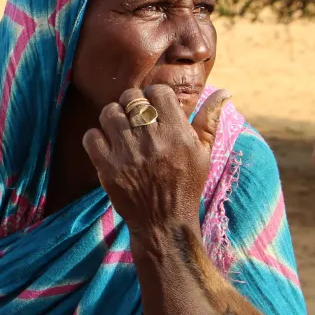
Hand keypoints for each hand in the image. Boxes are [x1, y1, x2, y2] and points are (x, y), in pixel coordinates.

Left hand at [82, 85, 230, 234]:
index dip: (154, 96)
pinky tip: (106, 145)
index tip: (153, 107)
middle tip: (134, 117)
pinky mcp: (107, 168)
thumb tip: (223, 91)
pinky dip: (95, 137)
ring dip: (112, 117)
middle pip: (131, 98)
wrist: (163, 222)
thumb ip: (209, 120)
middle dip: (131, 103)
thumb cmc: (186, 185)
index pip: (158, 92)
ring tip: (120, 129)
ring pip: (108, 112)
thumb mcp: (204, 153)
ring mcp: (127, 154)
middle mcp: (152, 140)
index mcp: (177, 133)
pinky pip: (91, 137)